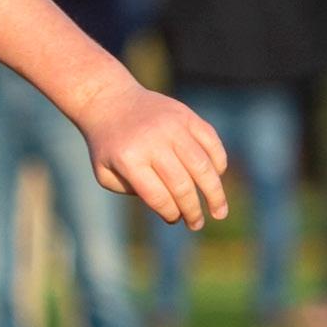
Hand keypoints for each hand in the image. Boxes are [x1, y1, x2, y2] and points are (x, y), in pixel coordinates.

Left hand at [77, 77, 228, 227]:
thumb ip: (134, 193)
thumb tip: (171, 207)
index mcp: (129, 159)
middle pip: (182, 184)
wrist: (111, 101)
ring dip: (214, 193)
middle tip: (197, 225)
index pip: (157, 196)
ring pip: (203, 165)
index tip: (175, 219)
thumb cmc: (109, 146)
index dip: (170, 213)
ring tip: (219, 212)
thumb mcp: (106, 174)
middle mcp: (153, 141)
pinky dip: (218, 163)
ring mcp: (173, 126)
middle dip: (193, 210)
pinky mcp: (187, 115)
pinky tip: (217, 178)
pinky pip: (211, 142)